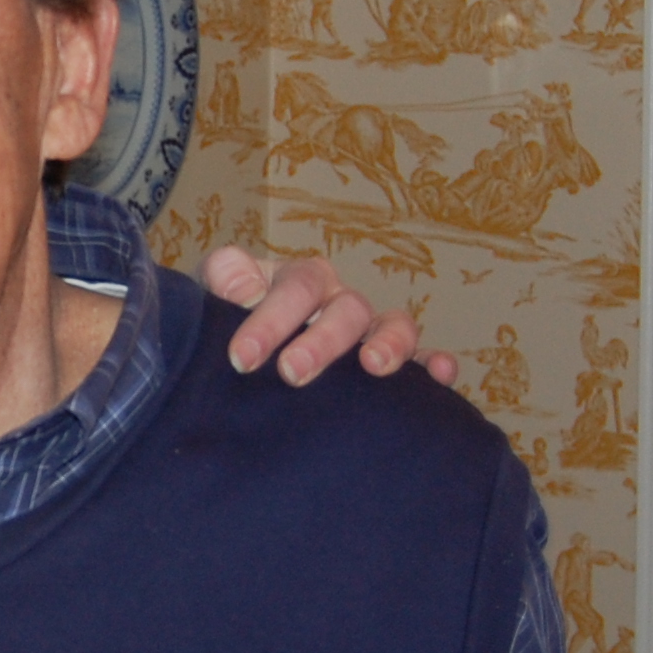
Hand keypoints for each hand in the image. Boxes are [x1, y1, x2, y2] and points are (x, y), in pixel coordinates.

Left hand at [201, 245, 460, 389]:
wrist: (235, 351)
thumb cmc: (224, 319)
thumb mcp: (211, 293)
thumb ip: (223, 279)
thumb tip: (244, 290)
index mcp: (298, 281)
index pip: (295, 288)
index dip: (271, 320)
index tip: (243, 357)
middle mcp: (338, 300)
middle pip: (345, 308)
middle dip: (321, 341)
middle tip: (293, 374)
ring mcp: (368, 330)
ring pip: (392, 324)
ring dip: (388, 343)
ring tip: (373, 366)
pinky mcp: (389, 361)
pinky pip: (422, 358)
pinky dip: (434, 362)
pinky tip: (441, 373)